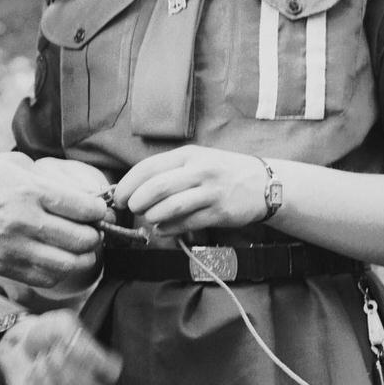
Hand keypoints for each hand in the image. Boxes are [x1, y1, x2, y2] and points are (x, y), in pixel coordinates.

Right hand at [0, 153, 106, 286]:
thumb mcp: (14, 163)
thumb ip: (47, 178)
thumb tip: (79, 191)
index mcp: (32, 191)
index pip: (85, 209)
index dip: (100, 211)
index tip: (99, 210)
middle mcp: (26, 222)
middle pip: (82, 239)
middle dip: (96, 235)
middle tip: (94, 230)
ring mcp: (15, 248)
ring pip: (69, 264)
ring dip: (83, 257)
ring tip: (82, 248)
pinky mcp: (5, 267)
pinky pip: (46, 278)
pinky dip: (60, 271)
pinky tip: (59, 259)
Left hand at [0, 311, 121, 384]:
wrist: (18, 344)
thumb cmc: (47, 334)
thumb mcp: (63, 323)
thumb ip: (74, 335)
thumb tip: (75, 352)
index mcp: (101, 368)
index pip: (111, 375)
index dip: (91, 361)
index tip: (72, 345)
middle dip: (68, 378)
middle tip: (51, 355)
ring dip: (46, 384)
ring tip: (38, 363)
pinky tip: (30, 380)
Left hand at [114, 145, 268, 234]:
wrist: (264, 182)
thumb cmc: (223, 171)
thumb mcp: (198, 159)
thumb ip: (170, 171)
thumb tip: (136, 188)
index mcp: (189, 155)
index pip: (149, 167)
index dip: (129, 183)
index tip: (119, 196)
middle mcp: (199, 170)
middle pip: (157, 187)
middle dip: (137, 201)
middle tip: (131, 209)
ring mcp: (210, 192)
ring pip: (171, 207)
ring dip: (153, 216)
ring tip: (148, 219)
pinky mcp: (219, 212)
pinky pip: (187, 223)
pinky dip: (169, 228)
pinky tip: (163, 229)